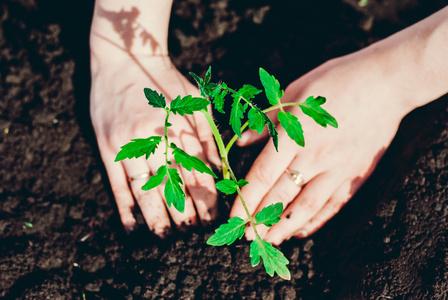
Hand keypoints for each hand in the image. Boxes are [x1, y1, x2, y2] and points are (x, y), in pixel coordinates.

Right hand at [90, 55, 219, 236]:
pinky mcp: (108, 147)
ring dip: (156, 215)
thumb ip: (207, 135)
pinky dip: (124, 206)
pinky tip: (131, 226)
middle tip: (191, 232)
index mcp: (180, 126)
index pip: (196, 170)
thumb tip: (219, 169)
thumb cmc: (166, 82)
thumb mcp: (195, 101)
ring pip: (146, 187)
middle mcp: (155, 137)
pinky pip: (117, 182)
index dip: (205, 196)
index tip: (211, 217)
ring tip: (164, 236)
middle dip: (185, 210)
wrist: (125, 60)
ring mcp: (129, 143)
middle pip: (174, 183)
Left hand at [230, 51, 411, 244]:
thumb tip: (241, 141)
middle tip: (245, 236)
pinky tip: (302, 229)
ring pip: (307, 206)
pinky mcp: (356, 173)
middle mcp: (314, 156)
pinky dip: (316, 219)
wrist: (386, 82)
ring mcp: (338, 167)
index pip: (263, 175)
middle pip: (281, 195)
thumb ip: (267, 121)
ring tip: (270, 240)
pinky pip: (334, 203)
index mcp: (294, 134)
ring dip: (285, 226)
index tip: (233, 218)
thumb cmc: (337, 81)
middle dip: (260, 219)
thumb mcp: (294, 93)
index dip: (246, 200)